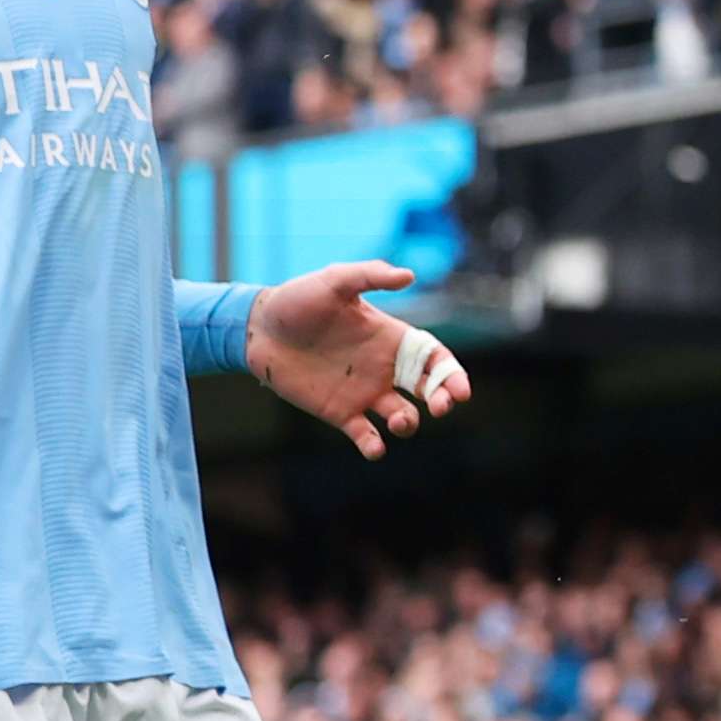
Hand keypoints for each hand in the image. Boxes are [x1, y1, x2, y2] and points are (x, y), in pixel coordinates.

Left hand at [246, 261, 472, 459]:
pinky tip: (374, 445)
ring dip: (408, 423)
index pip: (434, 358)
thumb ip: (371, 275)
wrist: (259, 329)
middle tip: (442, 406)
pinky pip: (364, 435)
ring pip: (401, 416)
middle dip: (442, 399)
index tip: (461, 391)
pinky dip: (374, 445)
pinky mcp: (339, 413)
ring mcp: (363, 392)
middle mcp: (383, 367)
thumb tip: (410, 276)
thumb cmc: (299, 299)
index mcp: (391, 337)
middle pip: (428, 389)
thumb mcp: (335, 280)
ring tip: (398, 421)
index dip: (452, 374)